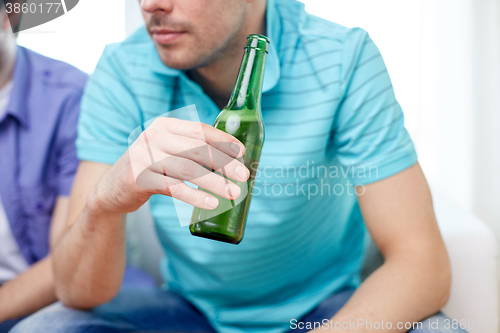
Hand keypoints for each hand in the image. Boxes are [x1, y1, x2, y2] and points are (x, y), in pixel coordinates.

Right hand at [88, 117, 248, 215]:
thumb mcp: (166, 152)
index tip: (242, 152)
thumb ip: (190, 151)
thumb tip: (231, 162)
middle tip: (244, 176)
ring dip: (215, 182)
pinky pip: (173, 187)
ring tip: (233, 193)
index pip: (200, 130)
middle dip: (224, 163)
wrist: (111, 190)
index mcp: (165, 126)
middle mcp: (154, 136)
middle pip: (197, 149)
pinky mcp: (139, 178)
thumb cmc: (148, 170)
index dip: (223, 140)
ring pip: (188, 169)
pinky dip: (195, 195)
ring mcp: (145, 156)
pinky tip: (211, 204)